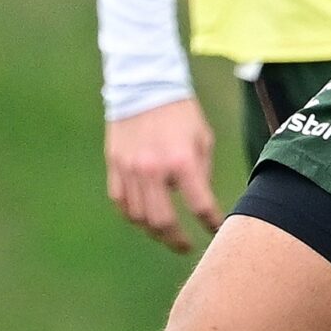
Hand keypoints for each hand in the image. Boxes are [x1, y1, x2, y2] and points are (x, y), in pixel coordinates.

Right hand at [105, 98, 220, 252]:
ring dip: (155, 232)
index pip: (200, 205)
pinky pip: (122, 203)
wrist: (144, 85)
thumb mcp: (202, 138)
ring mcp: (130, 170)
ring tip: (167, 234)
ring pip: (139, 218)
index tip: (216, 230)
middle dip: (177, 240)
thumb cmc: (180, 112)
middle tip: (187, 246)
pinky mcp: (114, 166)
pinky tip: (145, 218)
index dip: (211, 222)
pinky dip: (134, 216)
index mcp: (182, 160)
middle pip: (163, 222)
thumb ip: (201, 172)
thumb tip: (198, 202)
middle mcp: (153, 169)